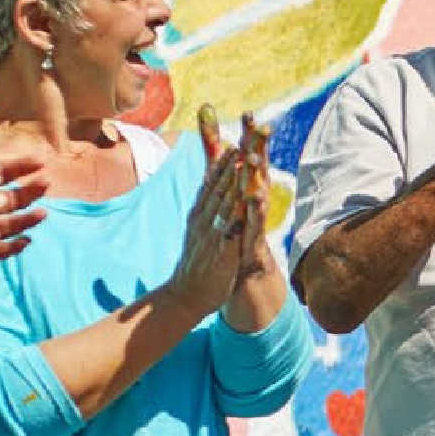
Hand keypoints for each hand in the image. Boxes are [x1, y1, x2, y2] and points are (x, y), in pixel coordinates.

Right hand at [157, 127, 254, 326]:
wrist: (186, 294)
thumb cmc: (197, 263)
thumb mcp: (198, 230)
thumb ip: (205, 209)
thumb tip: (209, 190)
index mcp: (198, 214)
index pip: (210, 183)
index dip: (221, 163)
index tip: (231, 143)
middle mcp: (202, 220)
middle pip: (217, 187)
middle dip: (230, 164)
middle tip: (241, 142)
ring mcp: (210, 234)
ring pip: (224, 203)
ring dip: (234, 180)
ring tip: (244, 162)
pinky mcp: (220, 251)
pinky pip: (230, 228)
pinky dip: (238, 212)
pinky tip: (248, 199)